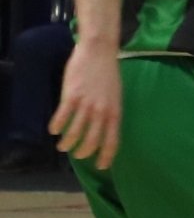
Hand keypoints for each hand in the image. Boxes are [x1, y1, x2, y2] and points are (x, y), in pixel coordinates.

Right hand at [50, 38, 120, 170]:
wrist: (99, 52)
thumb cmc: (108, 74)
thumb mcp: (115, 96)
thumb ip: (110, 112)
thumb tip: (105, 127)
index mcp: (115, 112)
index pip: (113, 140)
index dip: (106, 155)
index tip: (102, 166)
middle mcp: (102, 111)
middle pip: (92, 141)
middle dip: (84, 152)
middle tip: (77, 155)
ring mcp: (87, 104)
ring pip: (74, 132)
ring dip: (67, 143)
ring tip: (62, 146)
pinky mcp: (72, 96)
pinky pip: (62, 117)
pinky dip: (56, 126)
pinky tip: (53, 130)